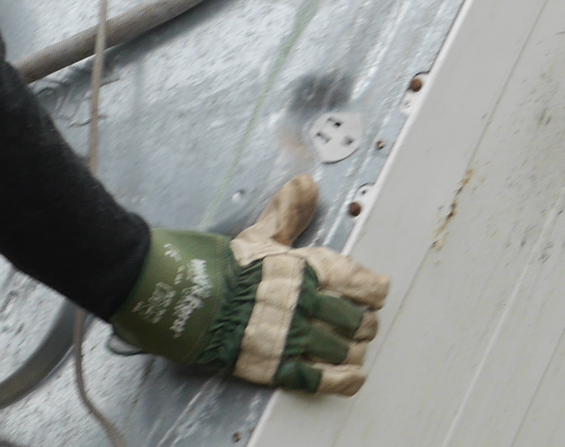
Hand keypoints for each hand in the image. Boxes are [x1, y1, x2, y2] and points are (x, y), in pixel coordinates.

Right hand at [111, 176, 388, 395]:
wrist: (189, 301)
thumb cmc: (225, 267)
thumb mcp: (259, 236)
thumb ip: (287, 213)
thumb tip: (306, 184)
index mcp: (308, 269)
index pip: (361, 283)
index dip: (374, 291)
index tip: (376, 294)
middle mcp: (307, 304)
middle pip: (358, 321)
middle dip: (364, 324)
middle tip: (360, 325)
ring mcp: (293, 337)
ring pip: (345, 349)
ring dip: (354, 350)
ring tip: (353, 349)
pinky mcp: (278, 366)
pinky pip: (322, 378)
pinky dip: (344, 380)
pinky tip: (354, 378)